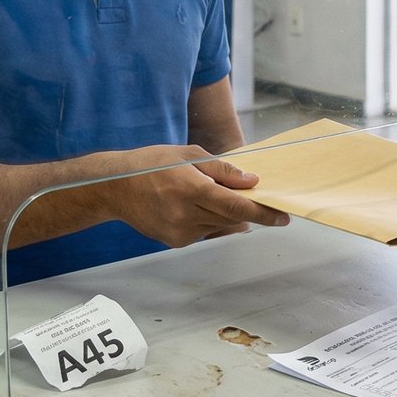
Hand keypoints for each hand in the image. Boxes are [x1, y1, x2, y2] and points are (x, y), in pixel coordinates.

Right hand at [99, 144, 291, 247]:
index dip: (264, 213)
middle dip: (248, 210)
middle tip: (254, 198)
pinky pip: (205, 233)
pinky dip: (209, 221)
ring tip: (209, 195)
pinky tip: (194, 206)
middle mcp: (187, 214)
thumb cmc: (150, 164)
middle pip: (232, 218)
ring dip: (226, 214)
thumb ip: (222, 170)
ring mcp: (180, 232)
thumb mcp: (187, 155)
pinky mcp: (175, 242)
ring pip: (220, 227)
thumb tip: (250, 182)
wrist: (114, 188)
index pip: (237, 207)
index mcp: (191, 189)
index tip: (283, 217)